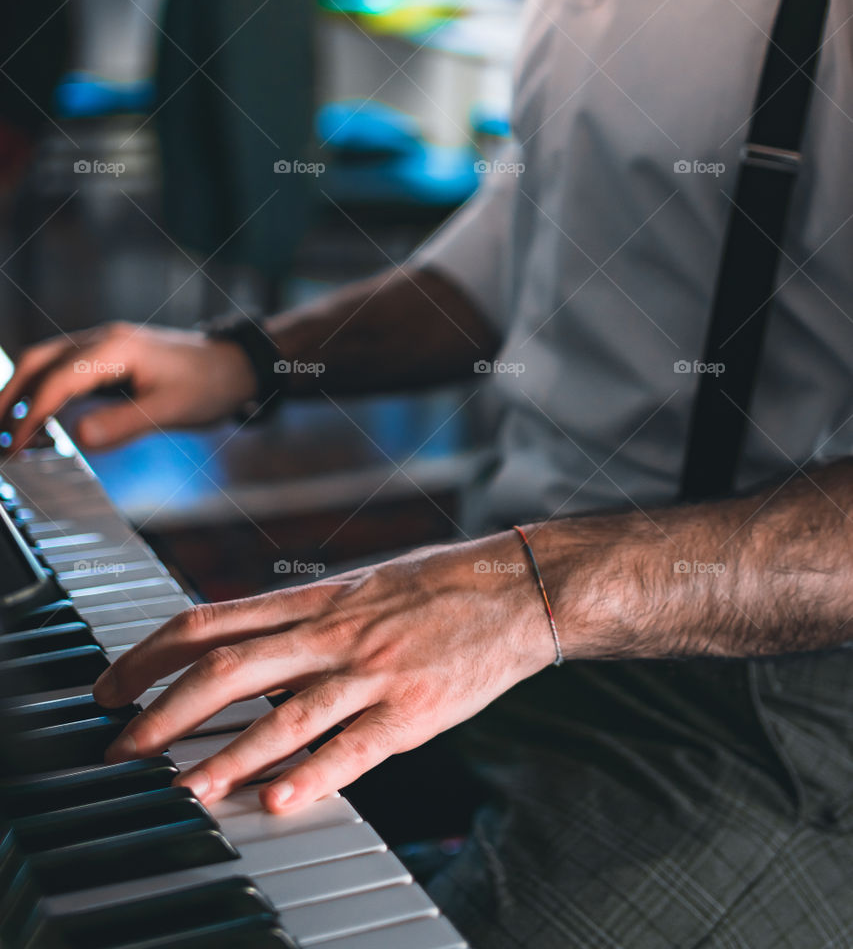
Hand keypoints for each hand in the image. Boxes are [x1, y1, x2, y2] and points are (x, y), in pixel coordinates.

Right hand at [0, 322, 257, 451]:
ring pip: (44, 362)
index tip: (14, 447)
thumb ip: (124, 423)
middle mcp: (102, 339)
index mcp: (115, 349)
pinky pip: (61, 368)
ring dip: (21, 394)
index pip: (56, 380)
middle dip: (10, 399)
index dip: (30, 414)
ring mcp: (102, 344)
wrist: (233, 365)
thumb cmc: (208, 385)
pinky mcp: (106, 356)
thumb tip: (80, 436)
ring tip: (8, 433)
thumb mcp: (170, 409)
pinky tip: (37, 419)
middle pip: (37, 362)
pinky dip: (41, 391)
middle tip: (0, 440)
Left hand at [92, 535, 553, 812]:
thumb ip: (305, 615)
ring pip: (282, 716)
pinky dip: (311, 776)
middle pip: (227, 668)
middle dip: (162, 711)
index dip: (151, 654)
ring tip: (181, 789)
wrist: (519, 587)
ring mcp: (372, 673)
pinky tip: (277, 801)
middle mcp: (334, 632)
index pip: (211, 621)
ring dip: (223, 756)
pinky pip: (352, 748)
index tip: (114, 684)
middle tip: (121, 747)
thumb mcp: (362, 584)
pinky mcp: (412, 711)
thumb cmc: (442, 584)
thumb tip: (247, 642)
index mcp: (316, 600)